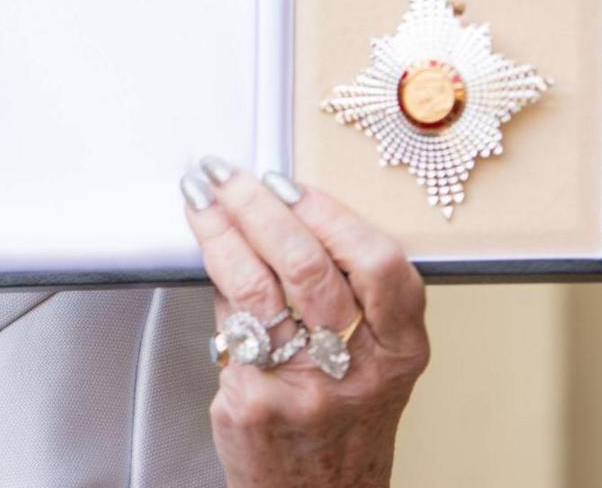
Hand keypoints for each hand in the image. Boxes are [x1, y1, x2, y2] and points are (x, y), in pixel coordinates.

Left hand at [181, 158, 429, 487]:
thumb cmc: (344, 422)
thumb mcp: (376, 364)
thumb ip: (349, 300)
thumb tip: (279, 219)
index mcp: (400, 351)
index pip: (378, 264)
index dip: (330, 214)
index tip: (290, 184)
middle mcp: (357, 370)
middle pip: (307, 267)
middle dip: (258, 207)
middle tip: (228, 178)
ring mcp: (302, 389)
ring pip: (255, 288)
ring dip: (219, 233)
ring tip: (202, 202)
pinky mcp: (252, 403)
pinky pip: (228, 328)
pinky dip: (216, 292)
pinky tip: (208, 265)